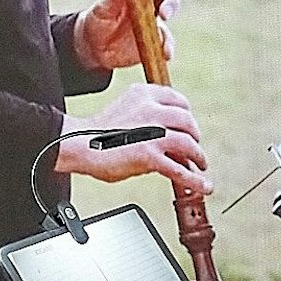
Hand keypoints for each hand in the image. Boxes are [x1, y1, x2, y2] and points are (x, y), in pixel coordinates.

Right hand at [59, 82, 210, 196]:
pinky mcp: (150, 154)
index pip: (177, 100)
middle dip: (194, 135)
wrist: (78, 144)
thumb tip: (169, 138)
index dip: (186, 115)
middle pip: (187, 120)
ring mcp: (152, 131)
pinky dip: (194, 179)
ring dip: (198, 156)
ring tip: (200, 165)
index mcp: (143, 94)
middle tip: (194, 147)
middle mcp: (151, 109)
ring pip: (188, 142)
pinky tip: (202, 185)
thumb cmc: (97, 132)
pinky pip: (179, 169)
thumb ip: (147, 118)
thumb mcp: (125, 110)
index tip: (188, 126)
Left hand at [77, 0, 179, 70]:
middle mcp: (149, 4)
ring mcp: (154, 23)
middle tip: (164, 14)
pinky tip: (165, 54)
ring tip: (165, 43)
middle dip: (170, 4)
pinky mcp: (155, 42)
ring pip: (169, 25)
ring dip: (169, 31)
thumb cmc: (100, 18)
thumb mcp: (104, 6)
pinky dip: (167, 48)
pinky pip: (165, 44)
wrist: (94, 46)